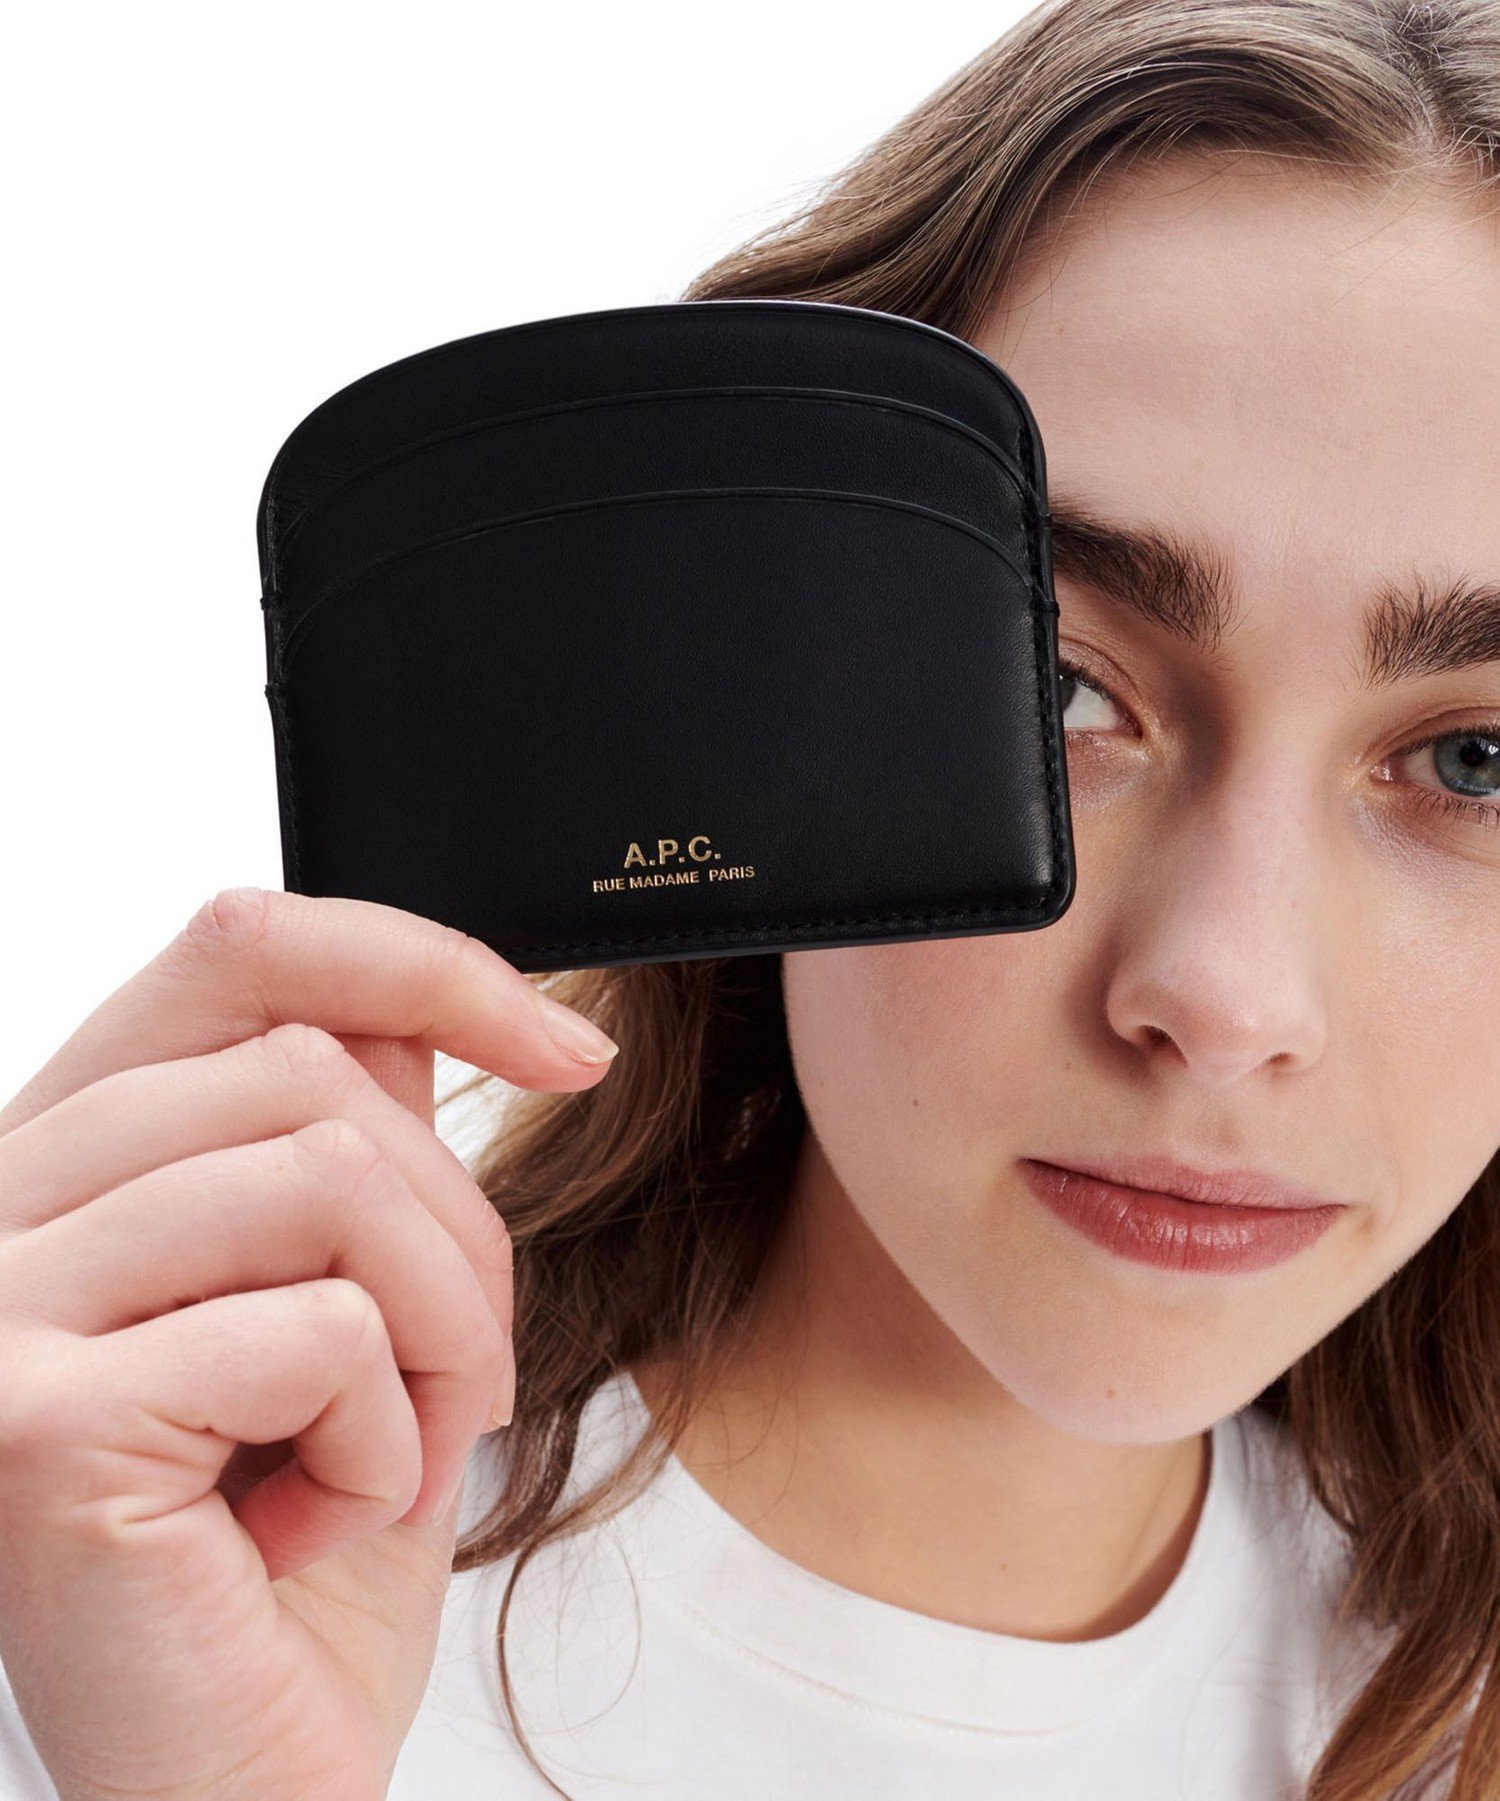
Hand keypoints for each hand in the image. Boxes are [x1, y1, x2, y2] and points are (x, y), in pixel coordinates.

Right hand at [0, 887, 618, 1800]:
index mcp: (76, 1156)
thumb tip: (428, 1013)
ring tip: (386, 1456)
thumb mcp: (353, 1305)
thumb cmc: (304, 1550)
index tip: (568, 1047)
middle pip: (314, 1070)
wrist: (242, 1782)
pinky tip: (308, 1531)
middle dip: (458, 1231)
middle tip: (446, 1384)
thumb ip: (349, 1148)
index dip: (422, 963)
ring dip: (438, 1336)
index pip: (242, 948)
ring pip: (333, 1177)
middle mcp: (2, 1207)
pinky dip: (383, 1440)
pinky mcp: (37, 1422)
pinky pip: (317, 1329)